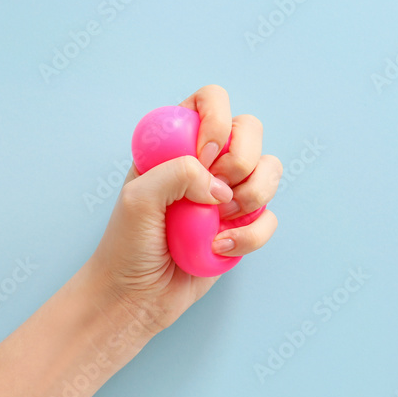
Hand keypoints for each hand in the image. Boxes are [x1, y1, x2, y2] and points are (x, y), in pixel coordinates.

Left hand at [85, 85, 280, 336]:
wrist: (135, 296)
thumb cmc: (127, 244)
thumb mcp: (138, 198)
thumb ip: (178, 172)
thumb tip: (220, 185)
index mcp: (176, 140)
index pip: (212, 100)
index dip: (217, 121)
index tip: (205, 156)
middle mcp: (207, 161)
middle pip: (251, 129)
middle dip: (241, 161)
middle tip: (214, 193)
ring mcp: (228, 192)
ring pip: (270, 171)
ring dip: (251, 197)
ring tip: (218, 222)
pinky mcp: (243, 225)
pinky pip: (269, 218)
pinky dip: (250, 235)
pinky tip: (218, 247)